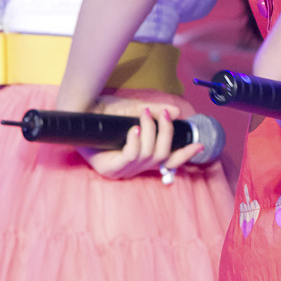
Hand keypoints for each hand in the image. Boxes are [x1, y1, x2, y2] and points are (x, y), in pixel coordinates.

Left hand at [77, 97, 202, 178]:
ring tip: (143, 116)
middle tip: (163, 115)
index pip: (168, 161)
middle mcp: (133, 167)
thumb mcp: (136, 111)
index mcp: (141, 157)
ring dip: (150, 132)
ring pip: (149, 155)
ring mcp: (122, 170)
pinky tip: (134, 129)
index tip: (200, 145)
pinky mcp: (109, 169)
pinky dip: (136, 141)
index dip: (185, 155)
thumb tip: (176, 112)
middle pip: (163, 157)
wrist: (81, 110)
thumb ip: (155, 114)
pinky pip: (132, 156)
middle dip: (166, 134)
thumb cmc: (105, 112)